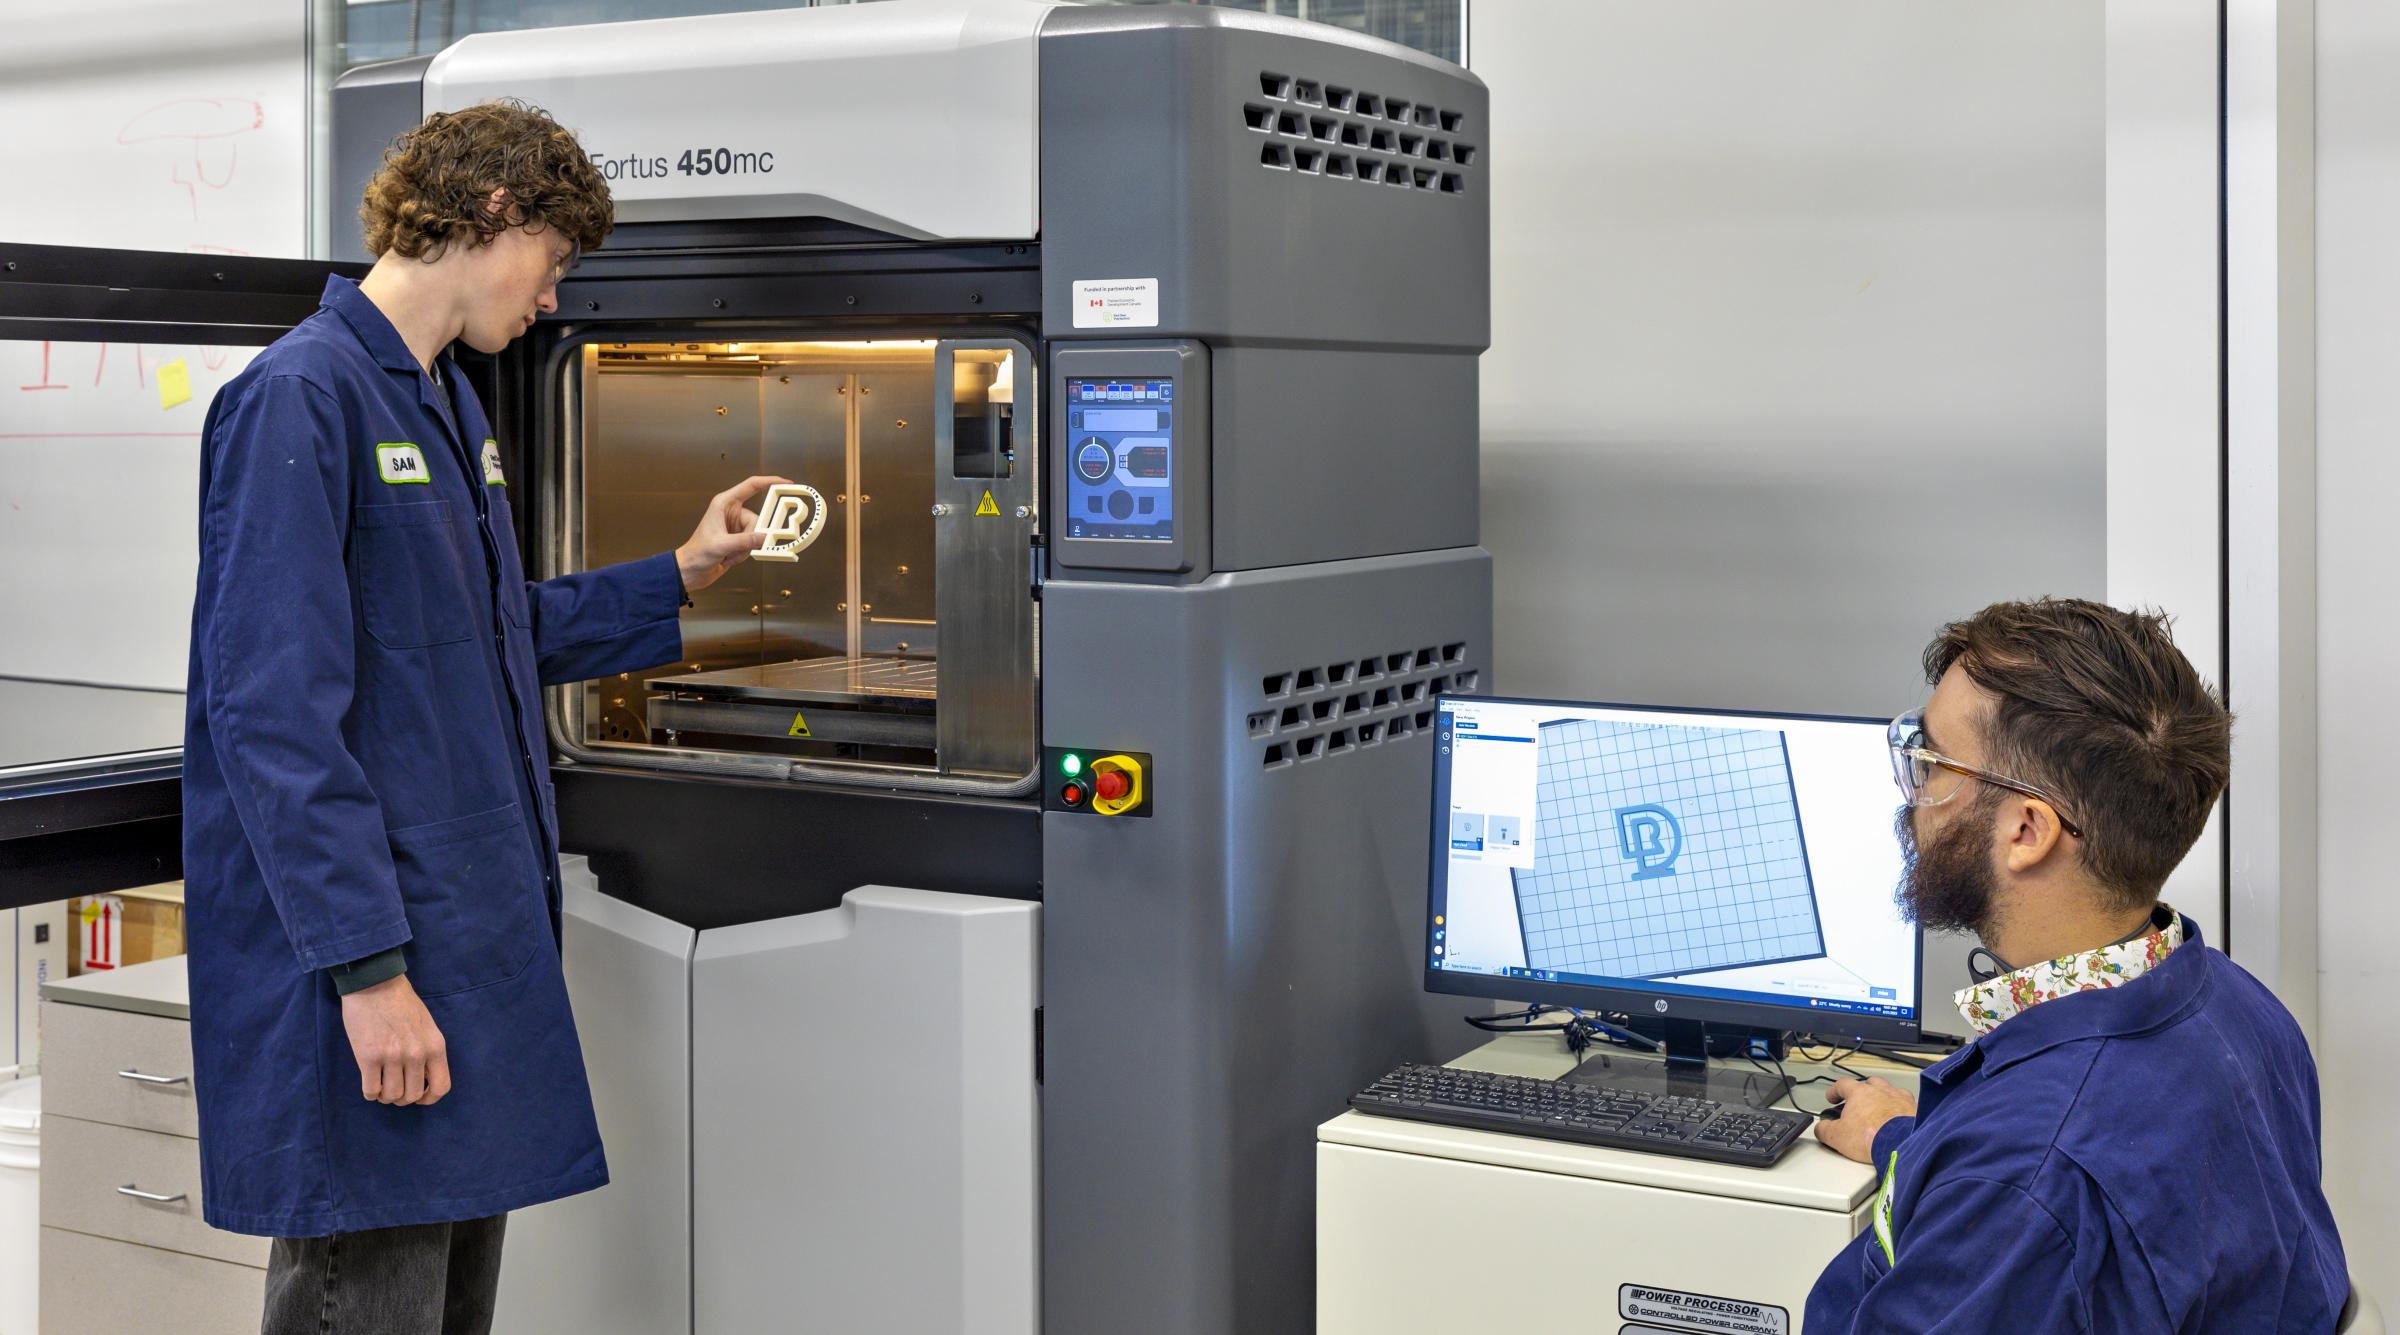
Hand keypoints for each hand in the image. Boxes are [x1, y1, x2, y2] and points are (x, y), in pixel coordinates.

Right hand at [339, 973, 450, 1106]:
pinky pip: (371, 1091)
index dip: (429, 1098)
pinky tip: (370, 1082)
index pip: (441, 1087)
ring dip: (385, 1096)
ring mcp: (392, 1057)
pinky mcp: (368, 1057)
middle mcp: (416, 1055)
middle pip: (412, 1096)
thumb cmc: (401, 1002)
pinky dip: (370, 1093)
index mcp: (435, 1046)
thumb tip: (423, 1078)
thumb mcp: (427, 1026)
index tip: (418, 1097)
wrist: (375, 984)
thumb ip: (428, 1051)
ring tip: (381, 1085)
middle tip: (394, 1088)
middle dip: (402, 1098)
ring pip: (391, 1096)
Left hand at [675, 475, 789, 594]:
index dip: (770, 482)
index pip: (751, 486)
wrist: (690, 571)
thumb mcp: (721, 545)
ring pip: (757, 534)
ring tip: (729, 554)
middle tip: (741, 546)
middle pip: (758, 519)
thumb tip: (764, 537)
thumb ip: (744, 540)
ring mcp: (736, 526)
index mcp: (724, 504)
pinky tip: (730, 558)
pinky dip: (744, 554)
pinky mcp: (739, 539)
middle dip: (751, 537)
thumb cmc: (696, 553)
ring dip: (745, 549)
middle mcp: (731, 513)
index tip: (786, 484)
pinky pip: (753, 544)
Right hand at [1818, 1076, 1914, 1162]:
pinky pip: (1906, 1103)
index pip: (1842, 1084)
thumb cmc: (1872, 1137)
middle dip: (1862, 1091)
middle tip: (1858, 1102)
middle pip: (1869, 1083)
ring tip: (1880, 1108)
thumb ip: (1825, 1130)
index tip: (1832, 1097)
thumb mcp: (1837, 1137)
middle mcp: (1881, 1090)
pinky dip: (1901, 1108)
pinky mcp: (1915, 1109)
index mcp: (1860, 1093)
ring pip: (1890, 1090)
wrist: (1902, 1144)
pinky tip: (1899, 1117)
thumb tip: (1820, 1128)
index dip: (1834, 1091)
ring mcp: (1899, 1098)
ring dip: (1883, 1097)